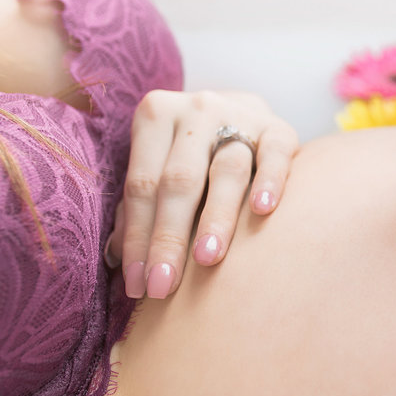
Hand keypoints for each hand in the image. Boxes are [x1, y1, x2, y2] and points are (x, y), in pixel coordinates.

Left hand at [107, 89, 299, 298]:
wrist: (244, 114)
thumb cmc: (192, 155)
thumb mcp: (160, 167)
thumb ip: (138, 206)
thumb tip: (116, 257)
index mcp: (155, 116)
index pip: (141, 185)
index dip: (137, 237)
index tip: (137, 285)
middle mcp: (195, 110)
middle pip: (179, 180)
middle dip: (169, 237)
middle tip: (164, 285)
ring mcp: (240, 115)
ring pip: (226, 171)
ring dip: (216, 217)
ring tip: (207, 258)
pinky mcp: (280, 128)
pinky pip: (275, 155)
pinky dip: (269, 182)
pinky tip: (262, 210)